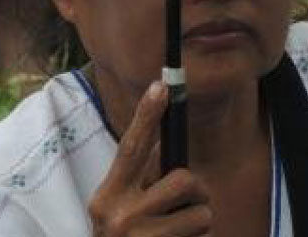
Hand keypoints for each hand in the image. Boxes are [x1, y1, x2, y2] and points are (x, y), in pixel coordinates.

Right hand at [86, 83, 212, 236]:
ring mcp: (138, 236)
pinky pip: (202, 233)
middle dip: (196, 193)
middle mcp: (117, 213)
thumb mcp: (121, 214)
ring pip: (201, 211)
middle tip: (186, 207)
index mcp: (106, 196)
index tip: (161, 86)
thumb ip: (139, 188)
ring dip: (200, 222)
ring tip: (180, 234)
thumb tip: (170, 161)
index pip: (129, 149)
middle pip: (182, 179)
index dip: (147, 117)